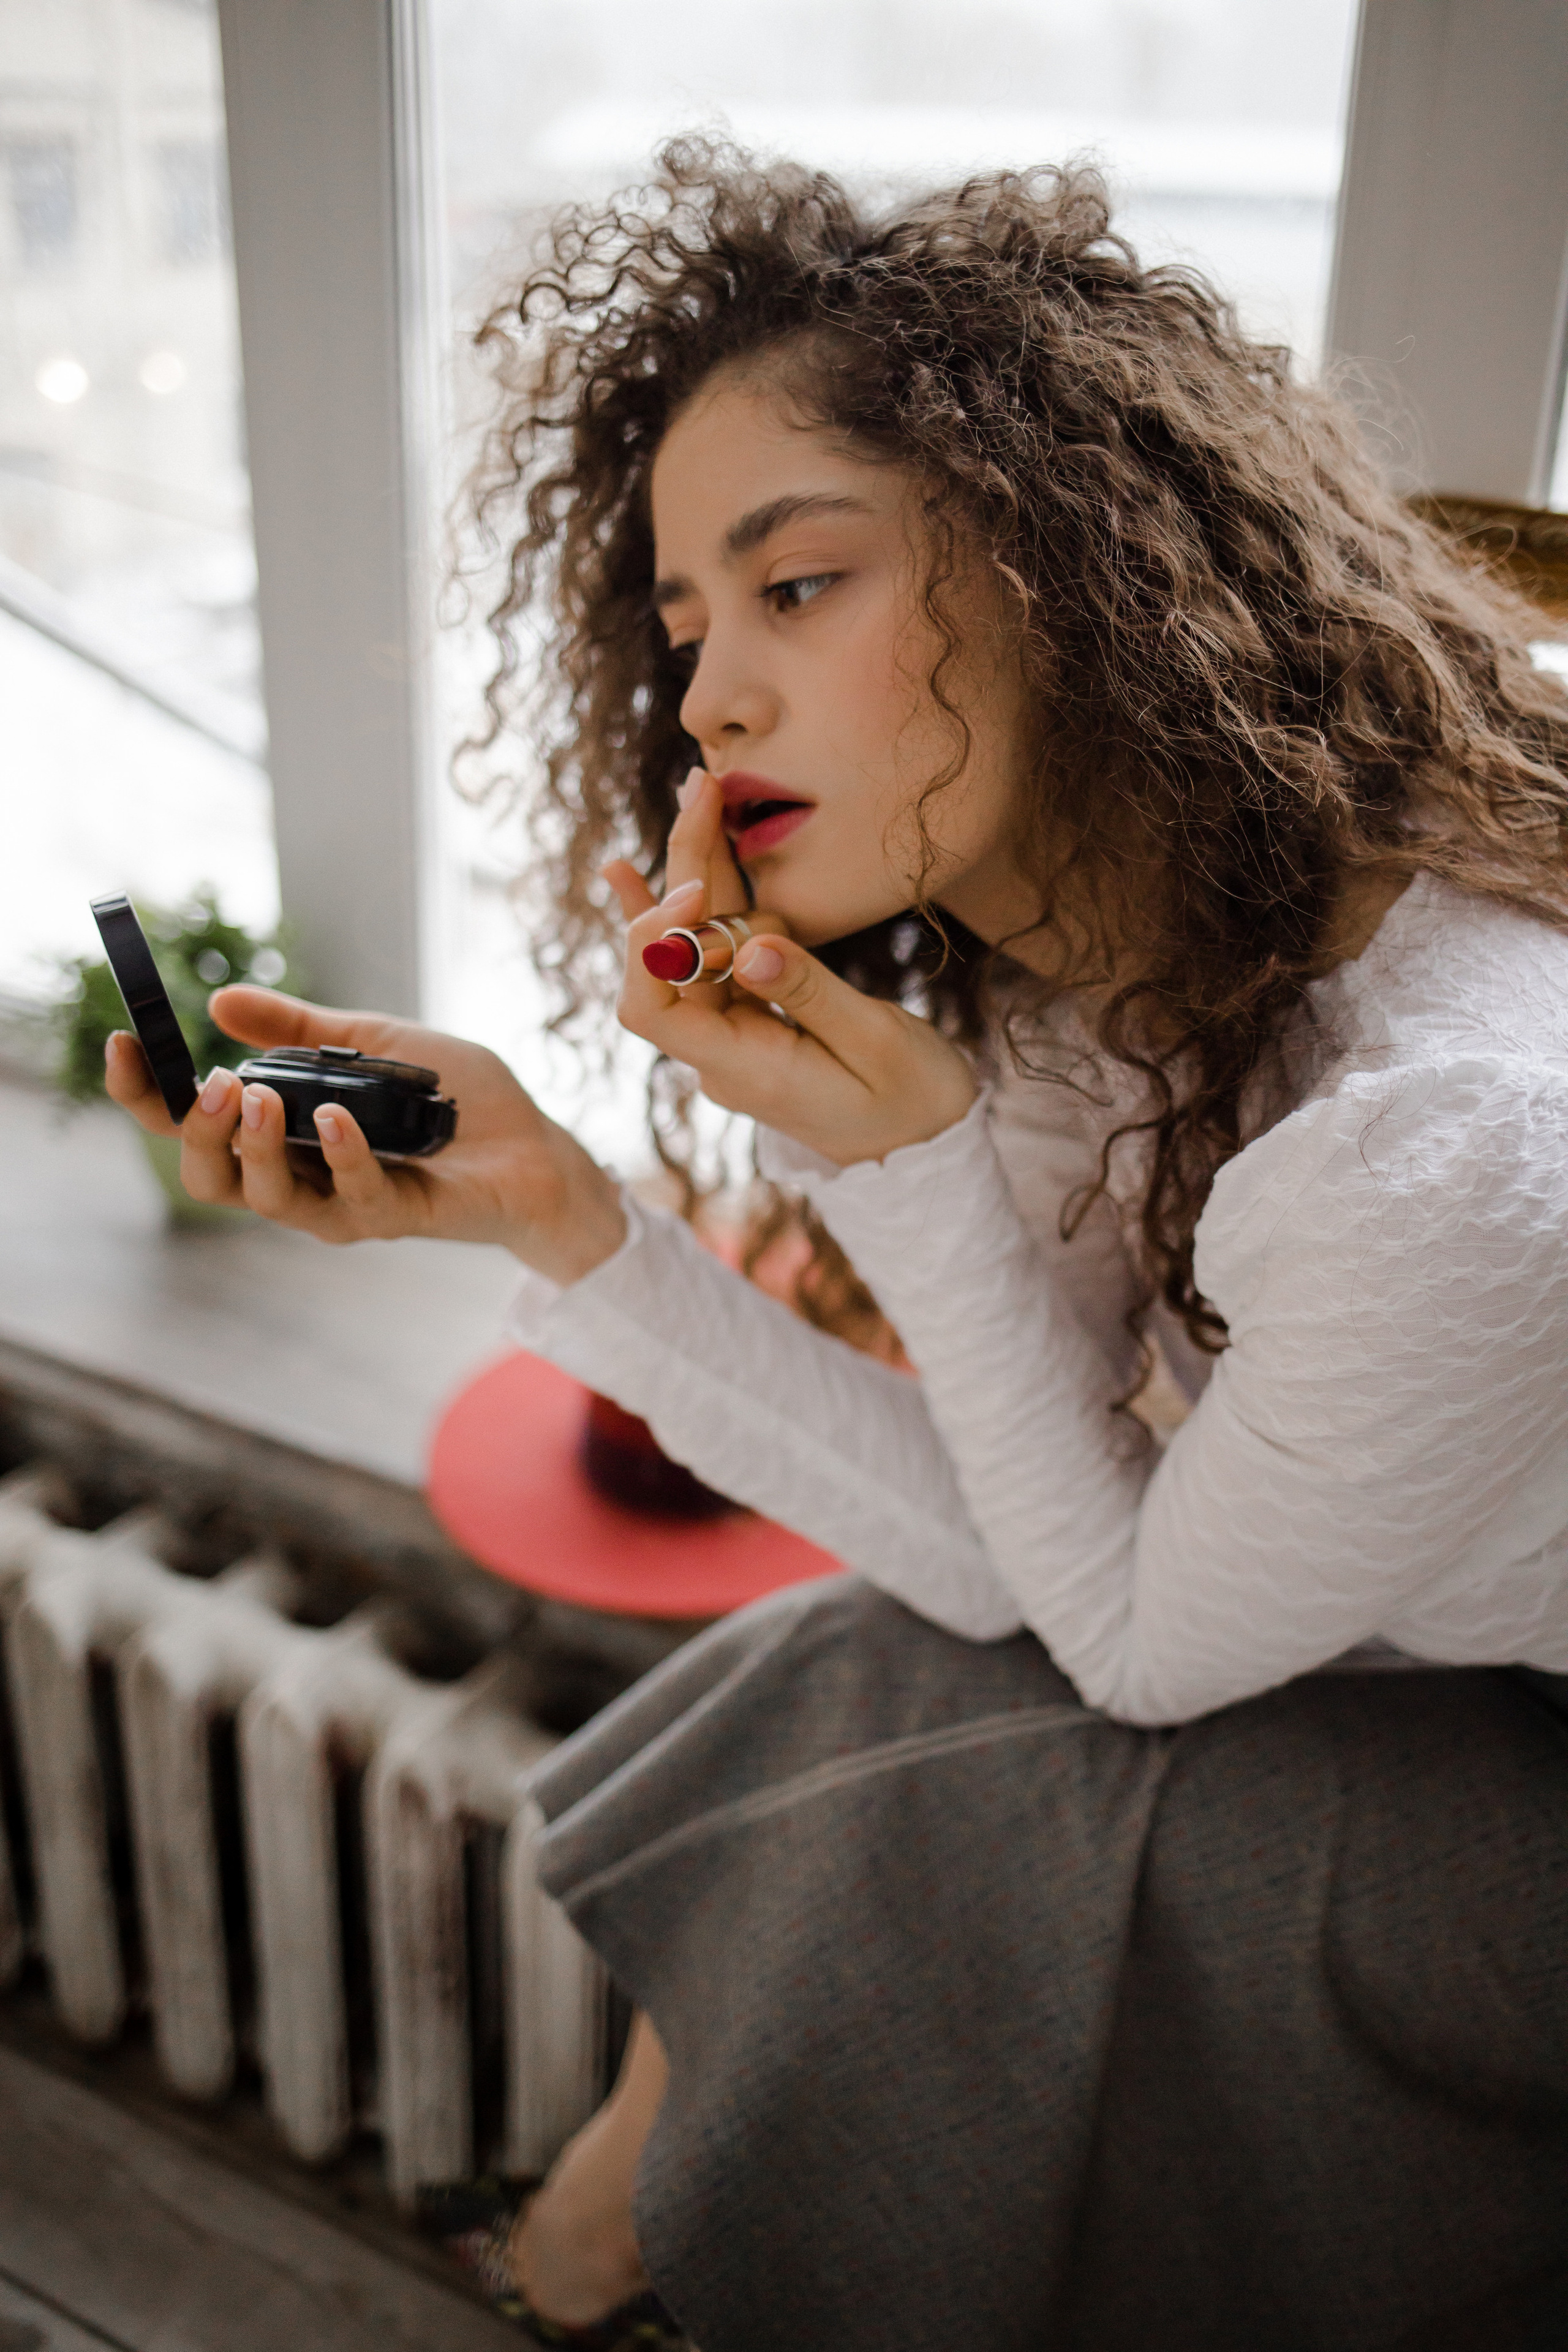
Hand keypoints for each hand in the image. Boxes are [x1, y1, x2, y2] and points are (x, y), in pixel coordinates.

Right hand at [104, 988, 626, 1282]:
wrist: (534, 1145)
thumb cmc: (451, 1098)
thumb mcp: (370, 1043)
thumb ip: (299, 1029)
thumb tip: (220, 1003)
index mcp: (279, 1132)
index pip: (190, 1124)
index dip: (146, 1093)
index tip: (123, 1044)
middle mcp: (297, 1176)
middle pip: (209, 1176)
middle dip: (195, 1130)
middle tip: (215, 1083)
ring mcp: (342, 1204)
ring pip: (266, 1199)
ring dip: (253, 1147)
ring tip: (257, 1097)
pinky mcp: (395, 1217)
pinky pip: (352, 1199)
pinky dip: (339, 1157)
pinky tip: (336, 1119)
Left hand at [605, 769, 976, 1165]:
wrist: (924, 1148)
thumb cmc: (913, 1101)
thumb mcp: (879, 1045)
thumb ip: (813, 996)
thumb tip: (752, 947)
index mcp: (742, 1070)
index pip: (652, 1010)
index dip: (652, 943)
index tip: (694, 891)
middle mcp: (719, 1054)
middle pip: (665, 960)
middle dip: (680, 870)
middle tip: (702, 789)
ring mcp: (730, 1035)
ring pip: (690, 947)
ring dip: (692, 872)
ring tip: (699, 793)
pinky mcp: (750, 1017)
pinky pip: (708, 959)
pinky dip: (686, 911)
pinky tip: (633, 873)